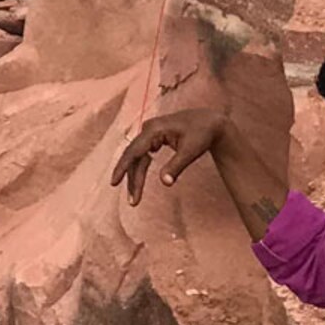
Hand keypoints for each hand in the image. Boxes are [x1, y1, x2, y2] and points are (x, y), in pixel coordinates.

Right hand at [111, 106, 227, 203]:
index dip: (122, 168)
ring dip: (136, 177)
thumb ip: (176, 167)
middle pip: (134, 158)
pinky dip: (141, 169)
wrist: (211, 122)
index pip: (133, 151)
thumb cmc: (202, 134)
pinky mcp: (154, 138)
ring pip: (138, 158)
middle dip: (132, 179)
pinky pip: (143, 156)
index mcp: (154, 129)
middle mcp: (148, 129)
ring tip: (135, 197)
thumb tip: (165, 183)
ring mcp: (150, 133)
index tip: (113, 183)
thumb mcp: (191, 151)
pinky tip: (139, 182)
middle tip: (133, 202)